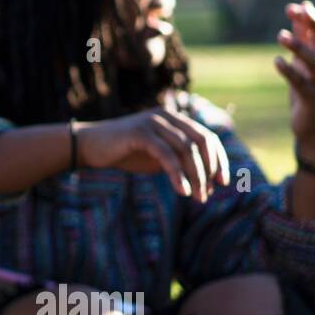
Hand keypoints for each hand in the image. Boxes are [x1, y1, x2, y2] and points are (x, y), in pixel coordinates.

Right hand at [75, 107, 230, 201]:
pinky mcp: (140, 133)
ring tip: (197, 197)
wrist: (91, 146)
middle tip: (208, 193)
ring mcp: (153, 122)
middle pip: (201, 142)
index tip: (222, 183)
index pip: (207, 137)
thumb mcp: (158, 156)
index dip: (219, 160)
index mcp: (175, 119)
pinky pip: (167, 155)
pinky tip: (182, 191)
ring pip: (186, 150)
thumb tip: (208, 179)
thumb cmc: (126, 153)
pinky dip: (178, 175)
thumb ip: (180, 160)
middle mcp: (167, 117)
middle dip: (210, 169)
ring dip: (196, 176)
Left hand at [274, 0, 314, 154]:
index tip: (298, 6)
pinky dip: (289, 71)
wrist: (314, 124)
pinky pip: (300, 83)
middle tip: (297, 11)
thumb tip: (301, 7)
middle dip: (314, 25)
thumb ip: (304, 35)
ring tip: (280, 35)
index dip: (314, 19)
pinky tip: (277, 61)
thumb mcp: (304, 59)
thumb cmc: (308, 86)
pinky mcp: (311, 99)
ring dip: (298, 47)